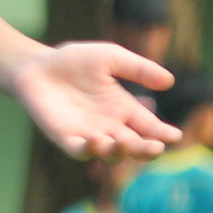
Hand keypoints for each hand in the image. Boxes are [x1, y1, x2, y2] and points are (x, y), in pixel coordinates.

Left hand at [8, 41, 176, 160]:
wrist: (38, 65)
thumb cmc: (75, 61)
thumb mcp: (111, 57)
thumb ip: (138, 69)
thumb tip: (169, 81)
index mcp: (125, 110)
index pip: (150, 127)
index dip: (163, 134)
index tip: (173, 136)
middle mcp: (110, 127)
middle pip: (135, 146)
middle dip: (146, 149)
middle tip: (155, 148)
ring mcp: (89, 135)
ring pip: (110, 154)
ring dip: (119, 152)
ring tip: (123, 142)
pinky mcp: (65, 138)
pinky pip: (80, 152)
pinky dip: (89, 151)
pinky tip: (96, 141)